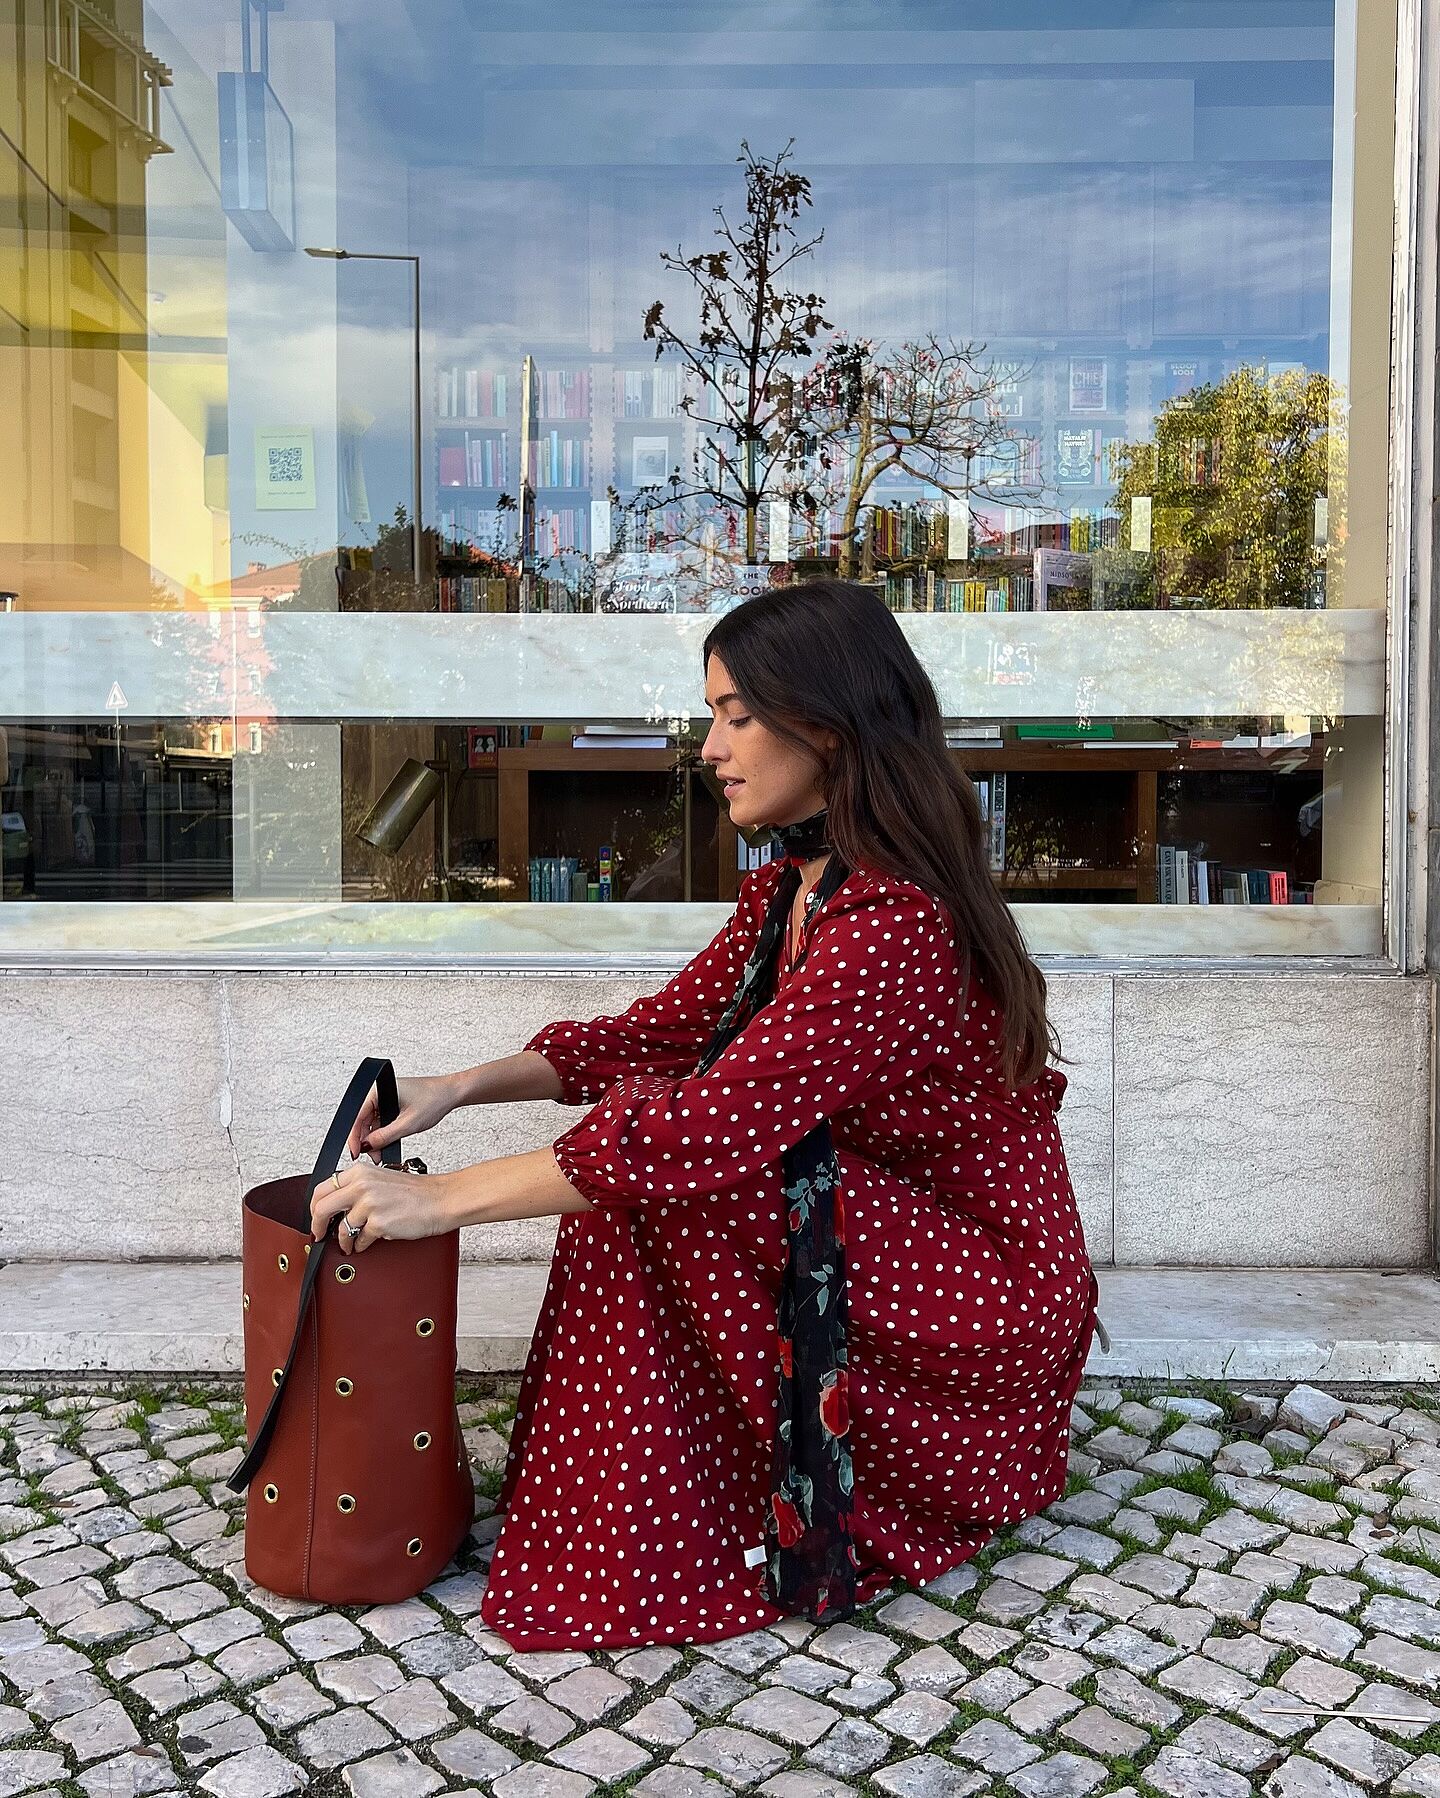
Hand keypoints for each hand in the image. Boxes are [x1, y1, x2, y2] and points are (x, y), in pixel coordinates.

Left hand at [310, 1161, 454, 1252]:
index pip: (322, 1188)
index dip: (314, 1207)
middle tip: (319, 1234)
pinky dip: (360, 1245)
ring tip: (348, 1244)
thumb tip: (335, 1207)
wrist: (440, 1200)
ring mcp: (369, 1205)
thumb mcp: (381, 1179)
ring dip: (342, 1241)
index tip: (315, 1217)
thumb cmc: (416, 1192)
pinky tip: (366, 1243)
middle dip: (317, 1226)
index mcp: (360, 1172)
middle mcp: (362, 1185)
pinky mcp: (378, 1223)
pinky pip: (359, 1240)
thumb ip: (357, 1187)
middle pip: (322, 1208)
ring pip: (340, 1229)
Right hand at [346, 1073, 460, 1161]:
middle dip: (366, 1140)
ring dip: (375, 1138)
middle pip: (363, 1120)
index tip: (355, 1152)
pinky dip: (383, 1133)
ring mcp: (386, 1097)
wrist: (451, 1093)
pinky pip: (381, 1120)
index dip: (354, 1137)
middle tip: (372, 1156)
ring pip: (372, 1122)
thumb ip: (385, 1136)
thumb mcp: (408, 1124)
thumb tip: (367, 1146)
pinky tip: (387, 1143)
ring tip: (381, 1153)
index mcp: (379, 1090)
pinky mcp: (392, 1103)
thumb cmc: (434, 1099)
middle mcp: (380, 1091)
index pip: (357, 1116)